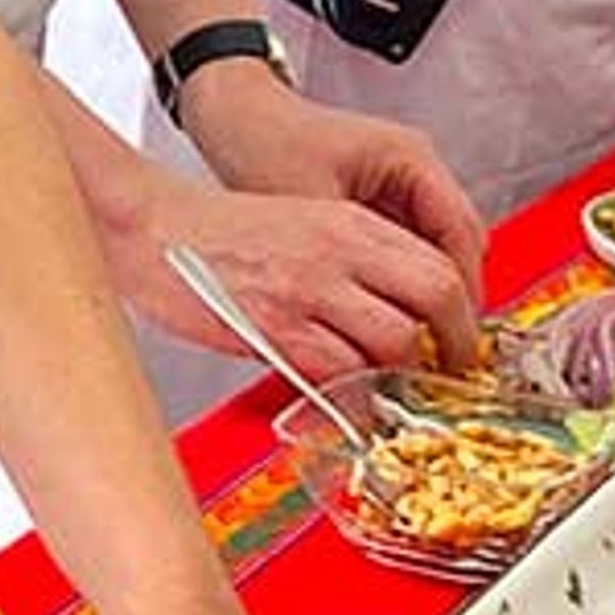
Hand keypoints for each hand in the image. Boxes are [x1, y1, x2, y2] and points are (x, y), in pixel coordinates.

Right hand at [114, 165, 481, 378]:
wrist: (150, 227)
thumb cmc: (215, 232)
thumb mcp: (302, 223)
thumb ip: (351, 262)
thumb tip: (390, 315)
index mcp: (349, 223)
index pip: (440, 264)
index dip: (464, 311)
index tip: (458, 338)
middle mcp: (339, 250)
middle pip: (437, 295)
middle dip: (454, 344)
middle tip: (447, 372)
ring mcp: (310, 289)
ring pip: (395, 338)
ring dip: (399, 371)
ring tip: (385, 385)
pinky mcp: (275, 327)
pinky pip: (340, 369)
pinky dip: (349, 388)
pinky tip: (339, 391)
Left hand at [185, 73, 489, 315]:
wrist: (233, 113)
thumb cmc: (263, 139)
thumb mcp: (308, 206)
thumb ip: (344, 260)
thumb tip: (369, 316)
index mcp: (409, 158)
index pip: (460, 232)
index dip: (464, 291)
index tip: (457, 335)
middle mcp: (412, 168)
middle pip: (456, 244)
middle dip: (452, 299)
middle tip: (443, 350)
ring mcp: (395, 184)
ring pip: (432, 250)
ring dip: (425, 293)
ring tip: (416, 341)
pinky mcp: (373, 199)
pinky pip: (403, 247)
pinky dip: (400, 281)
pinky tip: (384, 313)